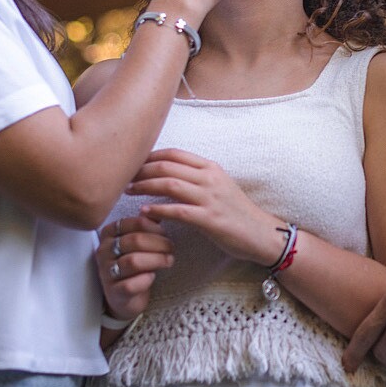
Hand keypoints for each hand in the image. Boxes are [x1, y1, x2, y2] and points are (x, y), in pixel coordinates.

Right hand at [97, 215, 173, 321]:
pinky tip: (153, 277)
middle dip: (159, 244)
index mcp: (109, 233)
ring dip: (157, 260)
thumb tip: (162, 210)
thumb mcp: (139, 242)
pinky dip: (146, 280)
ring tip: (169, 260)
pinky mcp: (114, 292)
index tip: (166, 234)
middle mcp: (104, 251)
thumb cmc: (135, 264)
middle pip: (135, 241)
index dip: (155, 227)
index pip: (135, 222)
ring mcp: (106, 272)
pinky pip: (131, 284)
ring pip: (134, 261)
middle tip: (171, 248)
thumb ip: (147, 225)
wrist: (125, 296)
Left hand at [128, 149, 279, 263]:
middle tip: (124, 177)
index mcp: (210, 167)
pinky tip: (145, 212)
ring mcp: (210, 198)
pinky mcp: (209, 219)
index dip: (150, 156)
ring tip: (129, 191)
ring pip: (170, 185)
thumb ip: (195, 178)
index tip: (133, 163)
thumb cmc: (236, 211)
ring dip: (145, 187)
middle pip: (167, 166)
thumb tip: (167, 174)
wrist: (261, 233)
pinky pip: (178, 211)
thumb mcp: (217, 186)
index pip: (174, 153)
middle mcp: (210, 178)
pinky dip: (158, 210)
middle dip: (142, 170)